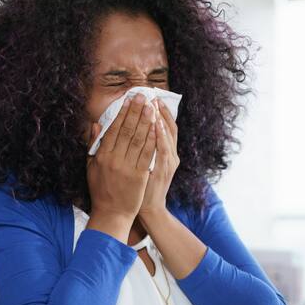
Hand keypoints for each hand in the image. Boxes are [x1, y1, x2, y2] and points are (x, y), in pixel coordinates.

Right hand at [86, 93, 156, 240]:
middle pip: (127, 130)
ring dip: (145, 121)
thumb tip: (96, 124)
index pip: (113, 129)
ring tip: (151, 106)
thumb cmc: (101, 190)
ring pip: (138, 139)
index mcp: (102, 156)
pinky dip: (152, 139)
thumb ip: (93, 145)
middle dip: (135, 111)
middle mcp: (113, 159)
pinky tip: (156, 127)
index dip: (122, 113)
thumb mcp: (91, 167)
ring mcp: (127, 167)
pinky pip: (147, 153)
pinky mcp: (139, 175)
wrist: (111, 214)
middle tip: (142, 96)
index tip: (128, 99)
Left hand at [139, 98, 179, 219]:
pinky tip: (155, 125)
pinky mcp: (164, 170)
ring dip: (160, 119)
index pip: (164, 126)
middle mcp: (170, 155)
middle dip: (159, 111)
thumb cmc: (142, 186)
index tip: (149, 97)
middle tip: (151, 95)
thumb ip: (141, 146)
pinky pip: (163, 150)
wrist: (148, 208)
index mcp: (165, 152)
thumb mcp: (144, 163)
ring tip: (153, 105)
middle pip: (168, 127)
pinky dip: (160, 136)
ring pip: (167, 136)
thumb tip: (134, 129)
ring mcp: (168, 162)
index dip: (158, 111)